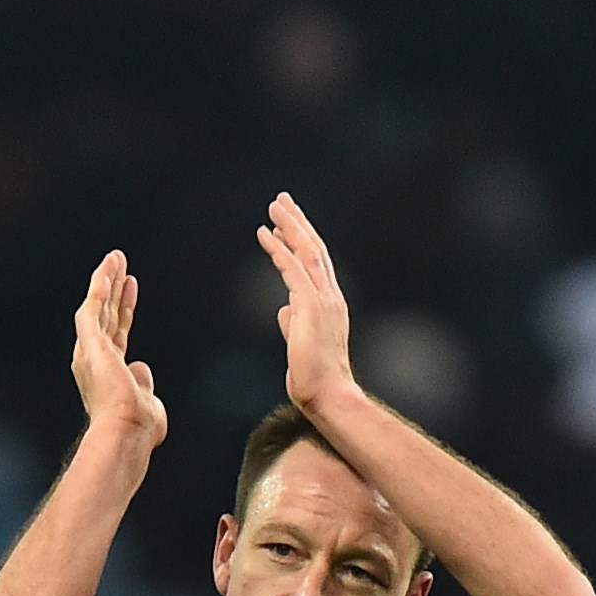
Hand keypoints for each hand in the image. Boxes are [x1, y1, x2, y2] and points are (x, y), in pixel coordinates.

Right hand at [69, 250, 167, 458]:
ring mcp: (90, 351)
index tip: (130, 290)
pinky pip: (94, 307)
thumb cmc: (138, 428)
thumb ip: (143, 384)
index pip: (116, 334)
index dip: (124, 310)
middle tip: (120, 265)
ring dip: (106, 280)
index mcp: (107, 374)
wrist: (125, 432)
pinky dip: (100, 285)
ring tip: (116, 258)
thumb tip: (141, 367)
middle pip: (106, 316)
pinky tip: (108, 267)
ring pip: (99, 307)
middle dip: (113, 289)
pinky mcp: (90, 343)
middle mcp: (94, 361)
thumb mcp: (147, 402)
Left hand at [255, 193, 358, 415]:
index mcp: (331, 305)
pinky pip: (292, 269)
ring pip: (306, 252)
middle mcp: (331, 296)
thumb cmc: (315, 378)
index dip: (301, 241)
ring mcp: (323, 300)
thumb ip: (294, 323)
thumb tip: (283, 310)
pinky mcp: (310, 306)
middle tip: (282, 201)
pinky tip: (264, 233)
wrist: (329, 395)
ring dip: (289, 226)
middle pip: (314, 249)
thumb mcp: (300, 344)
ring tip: (273, 207)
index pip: (317, 265)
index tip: (286, 225)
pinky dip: (278, 249)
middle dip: (297, 223)